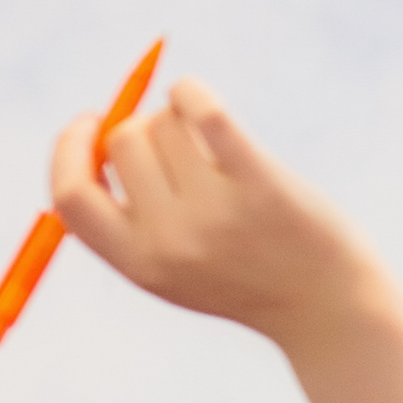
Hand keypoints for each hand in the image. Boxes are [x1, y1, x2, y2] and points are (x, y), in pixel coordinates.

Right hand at [42, 82, 397, 349]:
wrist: (333, 310)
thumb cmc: (250, 280)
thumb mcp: (173, 272)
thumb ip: (128, 222)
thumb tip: (95, 138)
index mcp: (138, 264)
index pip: (69, 196)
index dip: (68, 151)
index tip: (87, 124)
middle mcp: (170, 240)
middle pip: (121, 144)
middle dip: (142, 128)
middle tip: (177, 141)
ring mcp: (215, 212)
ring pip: (164, 123)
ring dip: (178, 117)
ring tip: (209, 143)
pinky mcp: (260, 183)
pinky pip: (204, 112)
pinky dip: (191, 92)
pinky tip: (196, 96)